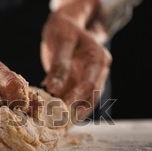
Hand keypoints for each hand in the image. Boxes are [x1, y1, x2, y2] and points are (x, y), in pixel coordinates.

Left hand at [41, 0, 111, 120]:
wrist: (66, 24)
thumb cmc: (63, 29)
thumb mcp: (61, 41)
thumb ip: (59, 65)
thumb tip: (52, 88)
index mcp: (98, 58)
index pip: (89, 82)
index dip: (76, 96)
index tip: (60, 106)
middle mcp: (99, 71)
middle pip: (91, 96)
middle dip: (75, 110)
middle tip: (58, 122)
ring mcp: (92, 79)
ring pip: (86, 102)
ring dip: (73, 113)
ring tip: (56, 125)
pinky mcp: (82, 85)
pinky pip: (78, 100)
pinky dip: (69, 109)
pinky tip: (56, 119)